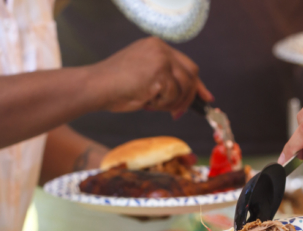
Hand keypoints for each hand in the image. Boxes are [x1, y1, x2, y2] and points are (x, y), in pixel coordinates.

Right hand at [88, 37, 212, 115]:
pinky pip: (173, 96)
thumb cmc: (115, 87)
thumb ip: (165, 79)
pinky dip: (162, 105)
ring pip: (183, 87)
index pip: (186, 64)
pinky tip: (146, 101)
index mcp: (156, 46)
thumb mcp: (144, 77)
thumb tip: (187, 96)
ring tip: (151, 104)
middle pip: (191, 74)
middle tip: (179, 113)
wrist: (97, 87)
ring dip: (171, 103)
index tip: (206, 98)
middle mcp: (161, 48)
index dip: (197, 84)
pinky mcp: (160, 71)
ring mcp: (161, 58)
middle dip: (189, 97)